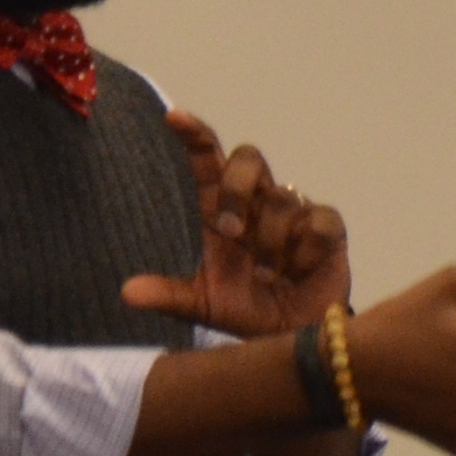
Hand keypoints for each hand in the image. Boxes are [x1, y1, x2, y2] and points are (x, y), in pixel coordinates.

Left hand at [120, 109, 351, 337]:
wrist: (297, 337)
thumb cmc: (250, 310)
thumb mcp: (205, 305)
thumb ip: (170, 296)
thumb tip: (126, 293)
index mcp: (223, 210)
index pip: (209, 160)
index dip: (195, 135)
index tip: (174, 118)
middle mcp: (258, 203)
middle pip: (249, 158)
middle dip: (238, 188)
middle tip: (230, 232)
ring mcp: (295, 213)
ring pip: (282, 199)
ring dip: (271, 242)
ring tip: (267, 277)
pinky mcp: (329, 230)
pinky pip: (318, 222)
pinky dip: (306, 250)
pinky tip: (300, 272)